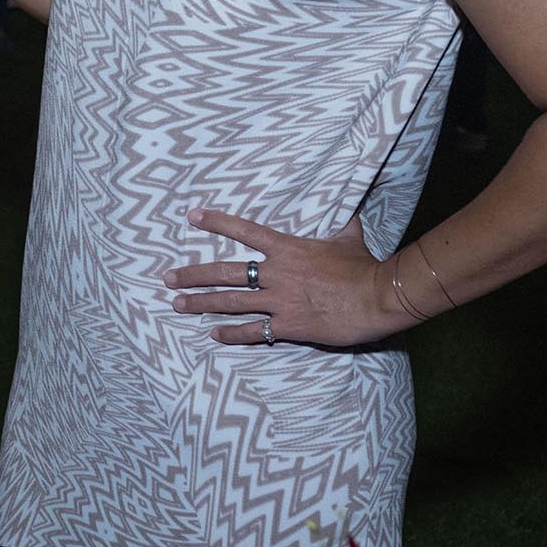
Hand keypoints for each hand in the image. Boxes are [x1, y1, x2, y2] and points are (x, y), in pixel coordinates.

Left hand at [166, 208, 401, 346]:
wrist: (379, 297)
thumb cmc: (364, 267)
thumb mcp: (349, 237)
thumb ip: (340, 225)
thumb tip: (348, 211)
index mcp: (287, 249)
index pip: (244, 230)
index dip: (216, 222)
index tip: (192, 216)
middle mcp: (276, 274)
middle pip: (224, 273)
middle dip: (192, 275)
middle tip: (168, 278)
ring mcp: (280, 301)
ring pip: (230, 302)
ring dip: (201, 304)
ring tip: (177, 304)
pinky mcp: (289, 326)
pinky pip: (253, 331)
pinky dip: (231, 333)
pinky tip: (213, 334)